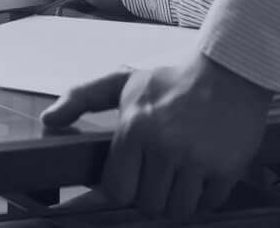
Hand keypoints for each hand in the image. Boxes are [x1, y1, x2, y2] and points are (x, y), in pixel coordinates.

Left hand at [40, 52, 271, 218]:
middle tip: (158, 175)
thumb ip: (83, 98)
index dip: (119, 192)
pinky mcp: (226, 168)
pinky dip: (204, 197)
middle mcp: (164, 146)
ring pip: (177, 211)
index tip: (121, 186)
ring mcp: (197, 159)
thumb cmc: (172, 77)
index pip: (117, 190)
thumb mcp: (125, 79)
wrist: (230, 68)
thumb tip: (49, 119)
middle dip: (150, 194)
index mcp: (135, 127)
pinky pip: (208, 205)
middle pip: (147, 205)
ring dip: (177, 200)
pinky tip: (202, 173)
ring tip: (179, 176)